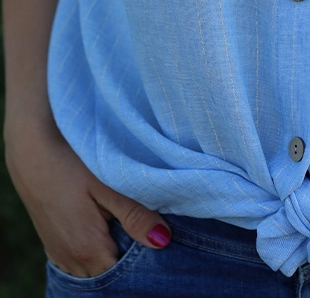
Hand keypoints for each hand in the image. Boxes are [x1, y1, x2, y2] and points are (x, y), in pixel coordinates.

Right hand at [5, 121, 170, 277]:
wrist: (31, 151)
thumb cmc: (71, 162)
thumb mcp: (107, 185)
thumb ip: (135, 215)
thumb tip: (162, 241)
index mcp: (88, 248)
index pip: (123, 273)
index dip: (142, 257)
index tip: (152, 232)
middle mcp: (71, 259)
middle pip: (108, 272)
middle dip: (126, 256)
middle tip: (140, 224)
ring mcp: (59, 254)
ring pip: (92, 268)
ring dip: (109, 254)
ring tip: (121, 224)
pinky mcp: (52, 244)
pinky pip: (78, 262)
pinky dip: (93, 251)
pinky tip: (102, 227)